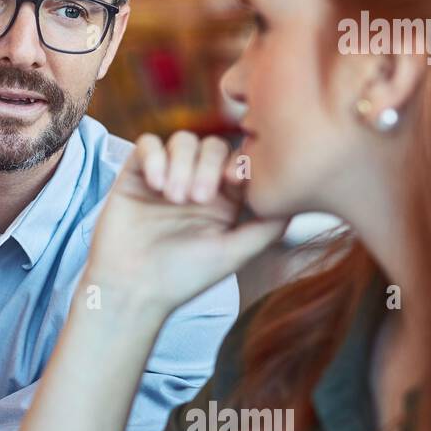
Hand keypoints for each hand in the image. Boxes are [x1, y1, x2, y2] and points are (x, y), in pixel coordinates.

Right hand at [86, 132, 287, 316]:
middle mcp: (195, 182)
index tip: (233, 185)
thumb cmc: (184, 278)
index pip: (237, 161)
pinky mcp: (135, 175)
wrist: (132, 290)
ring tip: (174, 197)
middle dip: (207, 166)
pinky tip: (155, 185)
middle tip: (197, 199)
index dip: (238, 165)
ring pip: (182, 140)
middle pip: (212, 145)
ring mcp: (165, 176)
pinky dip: (153, 157)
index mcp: (223, 200)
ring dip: (181, 163)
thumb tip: (298, 201)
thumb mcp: (234, 253)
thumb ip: (267, 227)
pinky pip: (147, 144)